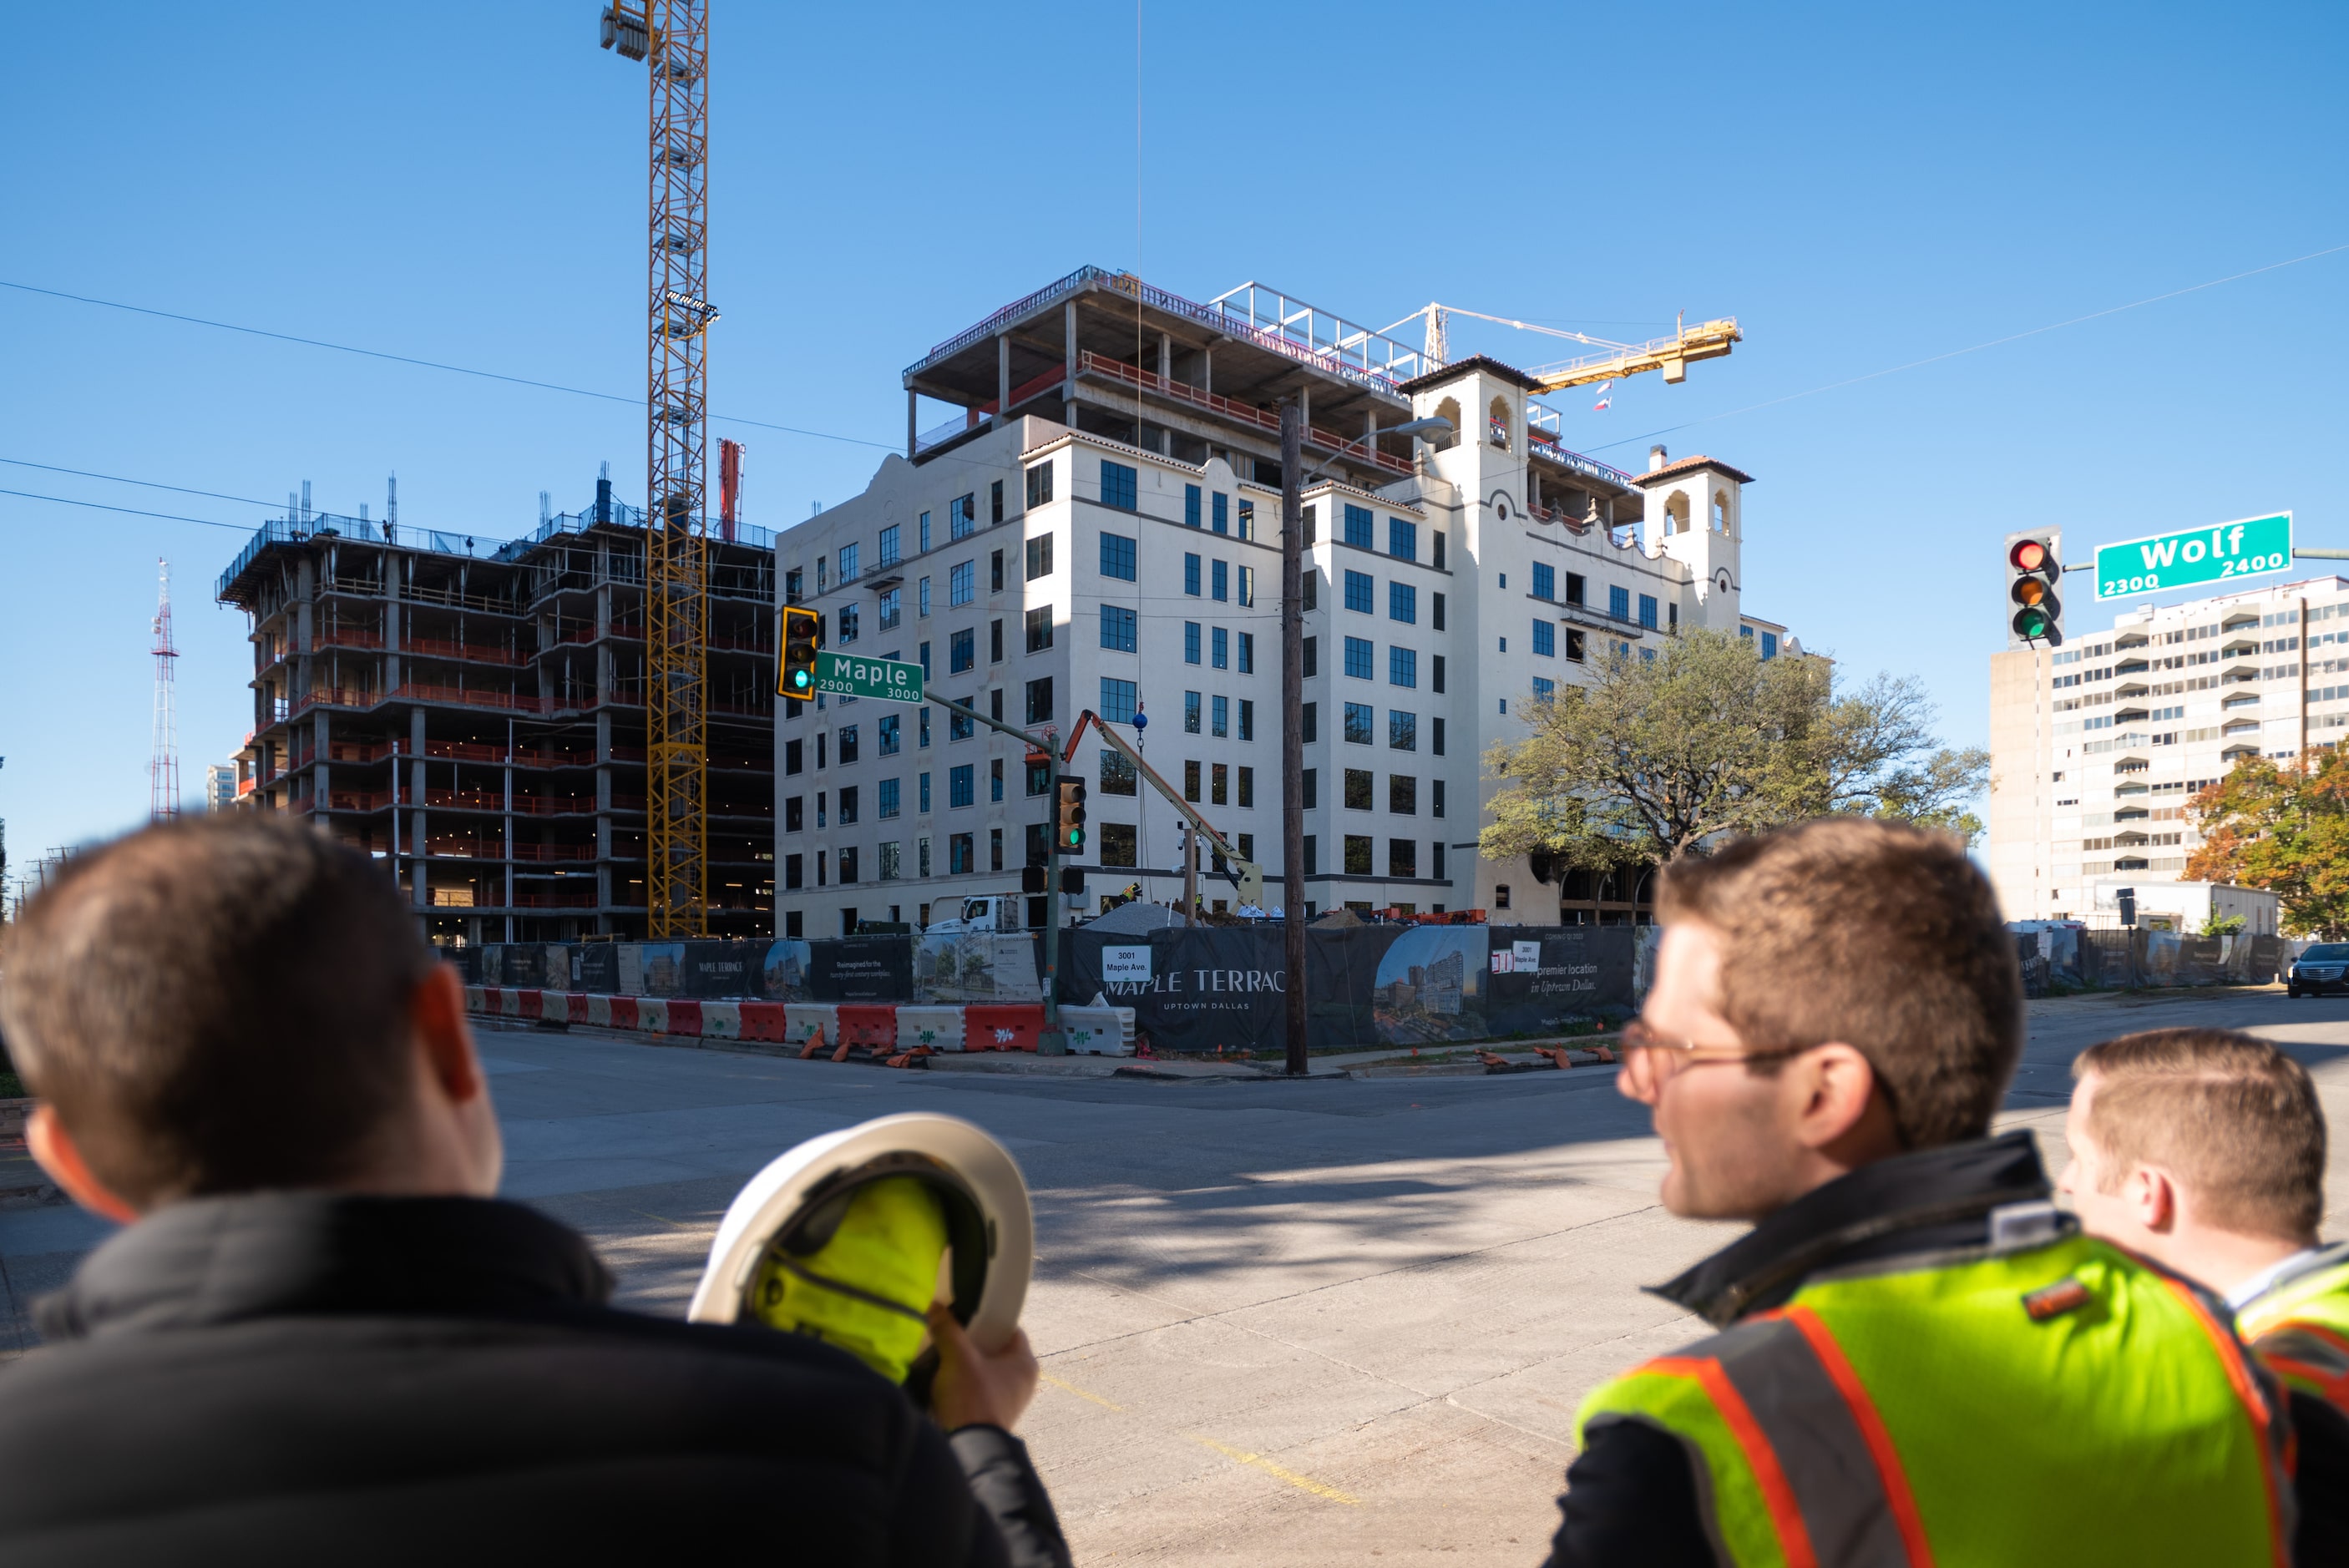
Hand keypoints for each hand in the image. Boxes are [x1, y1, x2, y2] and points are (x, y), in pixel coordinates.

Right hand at [927, 1301, 1037, 1432]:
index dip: (987, 1319)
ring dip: (966, 1363)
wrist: (968, 1450)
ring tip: (944, 1354)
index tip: (964, 1315)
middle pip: (995, 1349)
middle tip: (950, 1333)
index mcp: (1025, 1363)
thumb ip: (947, 1330)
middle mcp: (1023, 1381)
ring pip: (986, 1370)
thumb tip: (935, 1307)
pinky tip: (946, 1379)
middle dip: (972, 1342)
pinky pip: (980, 1388)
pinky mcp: (995, 1414)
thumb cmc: (971, 1399)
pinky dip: (965, 1382)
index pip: (1009, 1328)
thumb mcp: (957, 1358)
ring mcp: (1010, 1400)